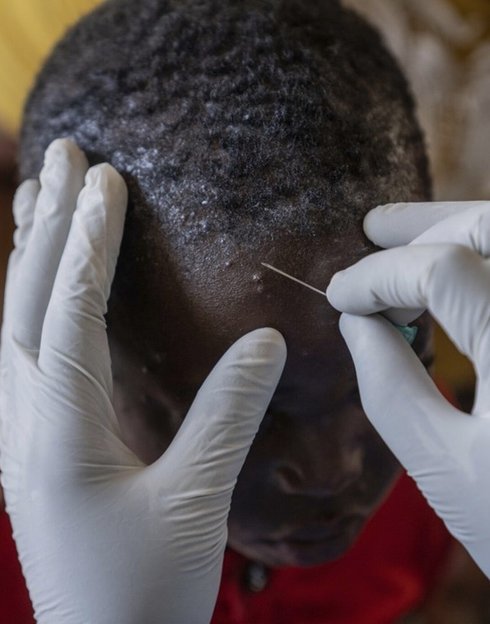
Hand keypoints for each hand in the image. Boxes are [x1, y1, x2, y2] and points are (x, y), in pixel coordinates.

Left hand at [0, 139, 286, 623]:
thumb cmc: (143, 590)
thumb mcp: (195, 502)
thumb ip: (227, 415)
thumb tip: (265, 340)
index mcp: (61, 431)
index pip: (70, 311)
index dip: (89, 241)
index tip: (105, 179)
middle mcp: (25, 421)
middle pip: (25, 301)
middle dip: (47, 222)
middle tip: (62, 153)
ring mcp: (20, 431)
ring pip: (12, 321)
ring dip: (28, 253)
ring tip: (40, 194)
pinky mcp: (31, 442)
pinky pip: (18, 350)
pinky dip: (28, 300)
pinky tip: (37, 281)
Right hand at [326, 200, 489, 576]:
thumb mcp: (444, 471)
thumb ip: (390, 386)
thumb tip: (356, 321)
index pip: (443, 270)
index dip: (378, 274)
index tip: (339, 295)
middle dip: (424, 226)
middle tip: (372, 231)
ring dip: (460, 227)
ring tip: (405, 233)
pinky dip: (486, 259)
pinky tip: (458, 267)